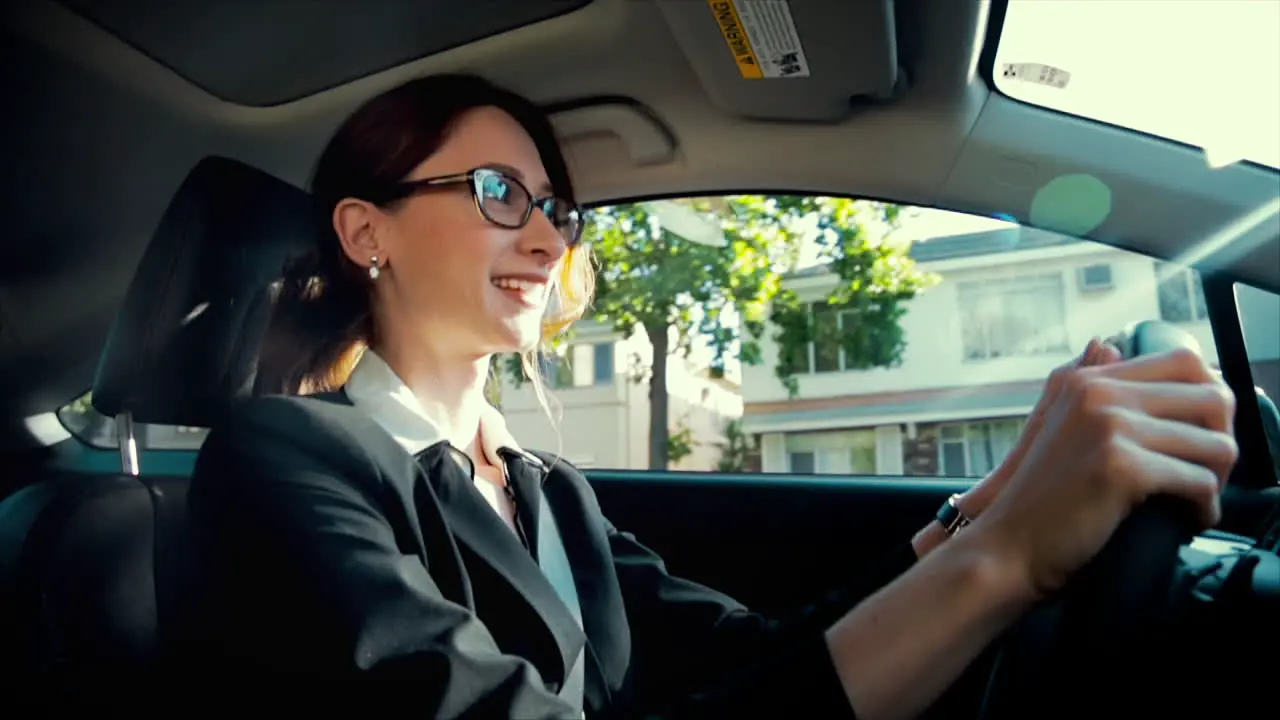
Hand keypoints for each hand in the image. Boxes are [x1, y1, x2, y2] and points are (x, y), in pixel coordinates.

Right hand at [972, 347, 1236, 598]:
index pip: (1184, 361)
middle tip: (1207, 473)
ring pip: (1215, 444)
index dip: (1207, 401)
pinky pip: (1199, 482)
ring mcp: (1109, 427)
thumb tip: (1106, 344)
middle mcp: (1098, 394)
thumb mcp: (1053, 424)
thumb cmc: (1037, 497)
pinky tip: (1187, 520)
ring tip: (1197, 501)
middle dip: (1222, 440)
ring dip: (1218, 480)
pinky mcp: (1121, 467)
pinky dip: (1204, 509)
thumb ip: (1082, 382)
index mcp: (1087, 381)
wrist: (1008, 545)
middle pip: (1211, 398)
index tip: (1201, 435)